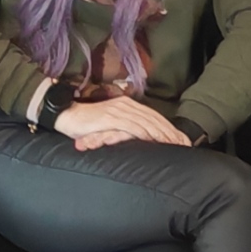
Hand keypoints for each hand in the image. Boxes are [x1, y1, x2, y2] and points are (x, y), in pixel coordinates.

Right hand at [53, 95, 188, 149]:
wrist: (65, 115)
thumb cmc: (86, 123)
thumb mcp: (110, 124)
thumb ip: (125, 127)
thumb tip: (140, 138)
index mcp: (128, 105)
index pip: (154, 116)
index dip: (169, 128)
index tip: (182, 140)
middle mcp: (126, 105)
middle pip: (155, 119)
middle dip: (171, 133)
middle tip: (185, 145)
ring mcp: (119, 111)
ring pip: (147, 123)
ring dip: (162, 135)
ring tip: (174, 146)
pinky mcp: (110, 118)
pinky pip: (132, 127)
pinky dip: (146, 135)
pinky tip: (154, 142)